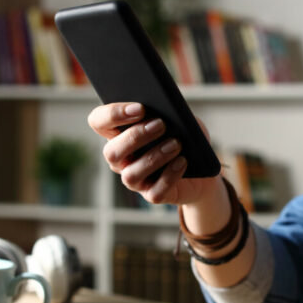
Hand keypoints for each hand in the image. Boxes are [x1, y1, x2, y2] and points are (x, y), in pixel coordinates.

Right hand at [87, 102, 220, 205]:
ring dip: (154, 157)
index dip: (113, 114)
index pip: (99, 121)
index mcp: (118, 134)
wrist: (203, 167)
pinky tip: (182, 162)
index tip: (140, 108)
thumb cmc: (186, 137)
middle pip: (111, 152)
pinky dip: (169, 176)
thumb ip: (170, 112)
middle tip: (161, 124)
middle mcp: (121, 159)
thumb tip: (166, 110)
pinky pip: (155, 192)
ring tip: (176, 144)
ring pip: (131, 175)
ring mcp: (135, 180)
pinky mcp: (152, 195)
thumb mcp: (180, 119)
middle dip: (135, 136)